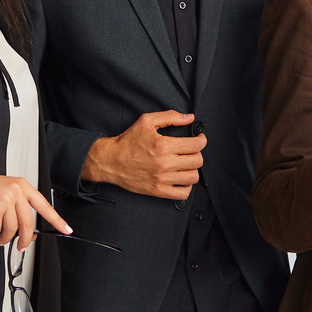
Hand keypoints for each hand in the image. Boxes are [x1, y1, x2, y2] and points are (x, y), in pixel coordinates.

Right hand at [0, 174, 72, 248]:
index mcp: (21, 185)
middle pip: (28, 223)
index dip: (56, 220)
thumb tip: (29, 232)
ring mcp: (5, 200)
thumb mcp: (5, 192)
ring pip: (12, 229)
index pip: (44, 205)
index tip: (66, 229)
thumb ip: (18, 207)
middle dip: (25, 239)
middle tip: (21, 246)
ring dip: (5, 238)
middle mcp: (15, 191)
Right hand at [82, 110, 203, 199]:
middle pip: (197, 161)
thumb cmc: (128, 141)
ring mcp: (162, 179)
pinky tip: (180, 178)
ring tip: (185, 164)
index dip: (201, 140)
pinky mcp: (158, 191)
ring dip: (192, 169)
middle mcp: (164, 164)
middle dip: (197, 153)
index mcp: (163, 145)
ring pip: (193, 177)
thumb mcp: (146, 121)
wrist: (110, 161)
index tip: (199, 139)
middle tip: (191, 151)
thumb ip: (170, 116)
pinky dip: (186, 186)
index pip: (196, 145)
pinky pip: (183, 194)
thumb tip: (190, 118)